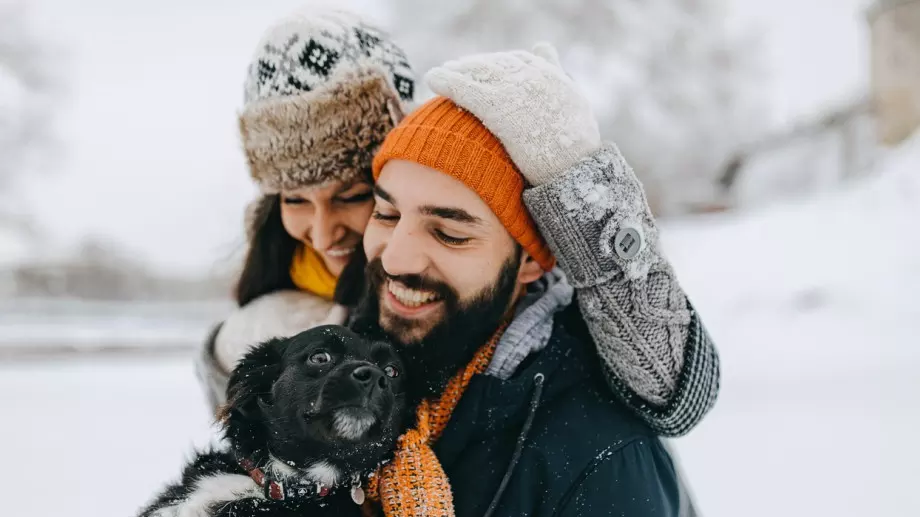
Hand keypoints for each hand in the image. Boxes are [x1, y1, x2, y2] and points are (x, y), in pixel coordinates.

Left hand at [426, 43, 600, 185]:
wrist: (572, 171)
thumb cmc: (575, 149)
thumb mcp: (573, 104)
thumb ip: (555, 74)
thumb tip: (543, 47)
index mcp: (551, 75)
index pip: (517, 61)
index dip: (497, 63)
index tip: (481, 67)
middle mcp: (532, 76)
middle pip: (495, 64)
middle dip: (473, 65)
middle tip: (454, 66)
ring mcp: (515, 90)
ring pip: (478, 72)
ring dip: (457, 70)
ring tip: (441, 73)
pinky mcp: (498, 106)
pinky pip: (466, 88)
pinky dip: (447, 80)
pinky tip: (433, 79)